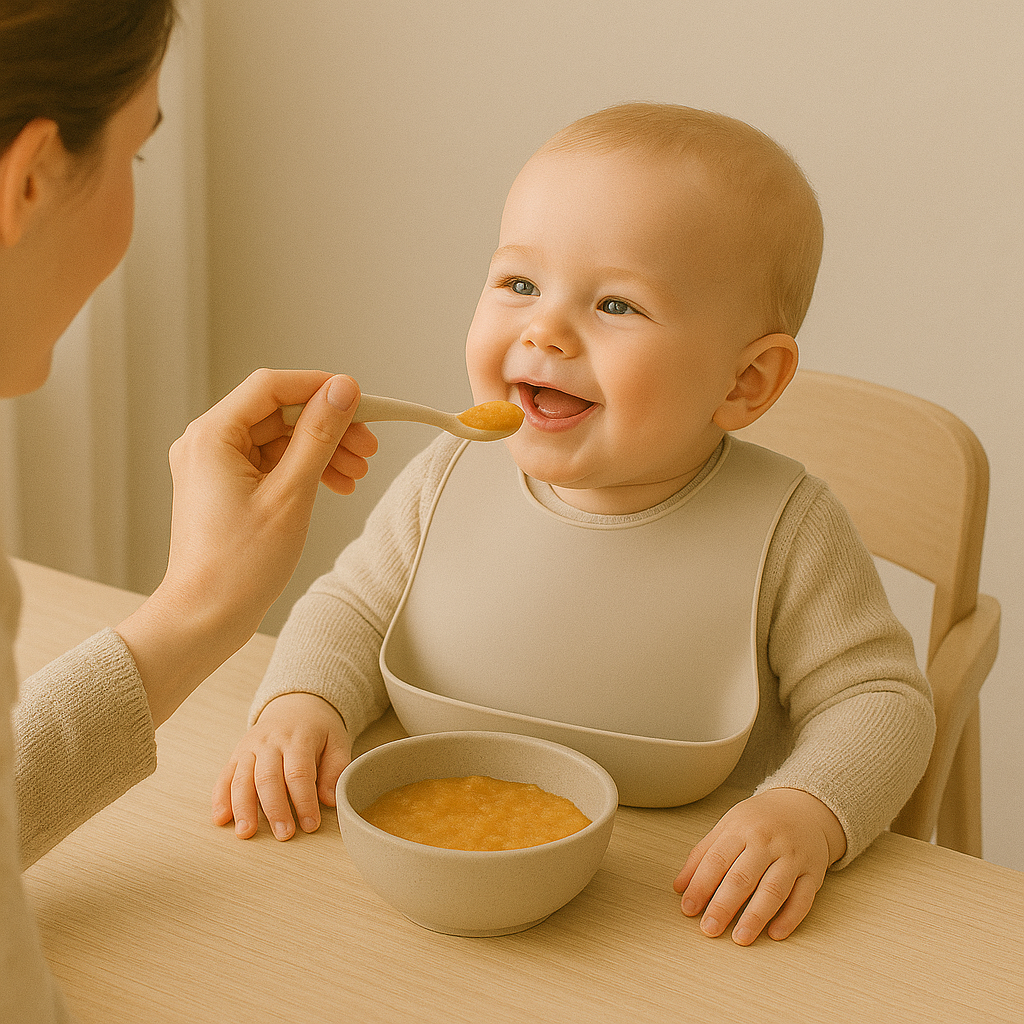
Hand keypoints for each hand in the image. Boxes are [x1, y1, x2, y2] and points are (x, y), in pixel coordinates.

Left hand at [117, 369, 377, 725]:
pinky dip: (304, 470)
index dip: (319, 387)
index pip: (272, 387)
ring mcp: (214, 466)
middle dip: (327, 427)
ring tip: (357, 473)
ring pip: (279, 439)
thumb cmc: (239, 565)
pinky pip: (271, 463)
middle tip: (367, 446)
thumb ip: (318, 435)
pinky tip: (335, 485)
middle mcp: (207, 443)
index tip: (359, 400)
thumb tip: (342, 391)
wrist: (207, 617)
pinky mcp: (225, 488)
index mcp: (212, 436)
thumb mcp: (291, 493)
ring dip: (321, 450)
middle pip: (278, 413)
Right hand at [212, 693, 352, 839]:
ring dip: (242, 808)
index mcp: (298, 739)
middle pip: (268, 778)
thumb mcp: (336, 741)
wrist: (295, 705)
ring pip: (242, 778)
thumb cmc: (318, 729)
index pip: (299, 773)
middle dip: (275, 809)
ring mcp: (250, 748)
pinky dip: (220, 798)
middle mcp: (270, 742)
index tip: (310, 824)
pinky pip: (225, 777)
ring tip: (246, 833)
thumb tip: (330, 799)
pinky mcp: (236, 755)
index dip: (304, 801)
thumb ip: (335, 769)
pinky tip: (221, 819)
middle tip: (283, 834)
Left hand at [672, 788, 846, 944]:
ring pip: (773, 890)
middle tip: (708, 929)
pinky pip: (802, 899)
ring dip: (755, 917)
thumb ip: (702, 854)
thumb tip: (679, 886)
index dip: (700, 886)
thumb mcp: (728, 826)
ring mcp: (792, 857)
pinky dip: (789, 918)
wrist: (803, 807)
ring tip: (739, 938)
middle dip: (723, 906)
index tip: (688, 908)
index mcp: (741, 829)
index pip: (717, 860)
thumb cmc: (759, 821)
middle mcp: (767, 842)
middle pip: (743, 877)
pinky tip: (775, 933)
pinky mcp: (813, 873)